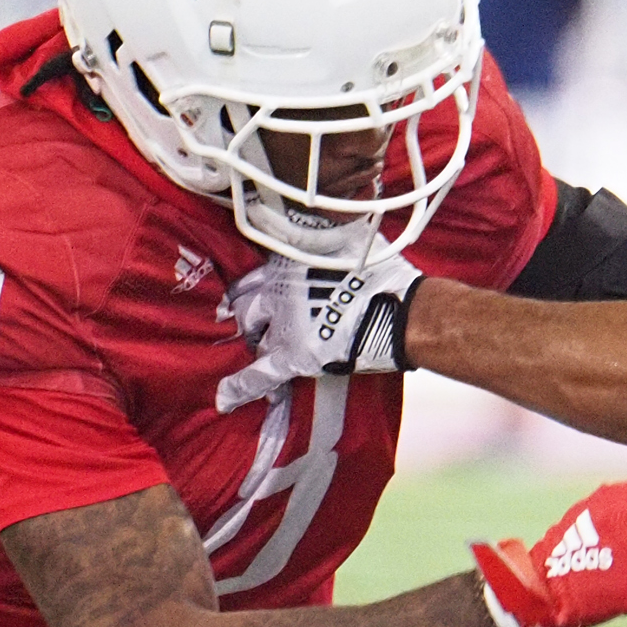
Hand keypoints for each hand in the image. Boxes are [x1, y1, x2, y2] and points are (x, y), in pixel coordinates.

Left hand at [215, 230, 424, 411]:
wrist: (401, 308)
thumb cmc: (384, 274)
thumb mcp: (351, 241)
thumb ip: (329, 239)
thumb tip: (334, 227)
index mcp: (291, 262)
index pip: (253, 277)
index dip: (248, 291)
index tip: (243, 296)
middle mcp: (280, 291)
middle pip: (246, 307)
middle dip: (247, 318)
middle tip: (252, 327)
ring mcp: (285, 324)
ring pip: (254, 338)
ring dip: (257, 345)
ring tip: (260, 353)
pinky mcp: (294, 356)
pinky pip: (259, 374)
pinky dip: (240, 387)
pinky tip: (225, 398)